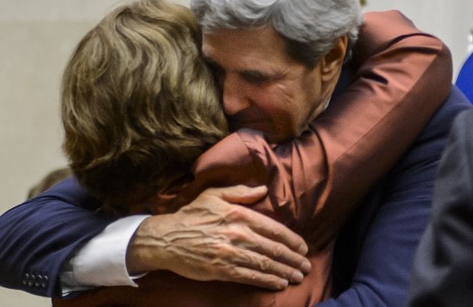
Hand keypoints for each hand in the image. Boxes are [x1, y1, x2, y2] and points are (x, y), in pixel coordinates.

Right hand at [126, 185, 310, 289]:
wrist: (166, 238)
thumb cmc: (191, 215)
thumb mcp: (214, 195)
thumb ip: (241, 192)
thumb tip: (263, 189)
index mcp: (238, 214)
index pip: (273, 228)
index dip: (292, 240)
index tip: (303, 247)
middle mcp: (238, 233)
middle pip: (273, 248)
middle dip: (293, 259)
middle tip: (306, 266)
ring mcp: (230, 253)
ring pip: (266, 264)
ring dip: (285, 271)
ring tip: (298, 276)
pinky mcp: (222, 269)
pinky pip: (251, 276)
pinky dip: (268, 280)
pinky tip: (279, 283)